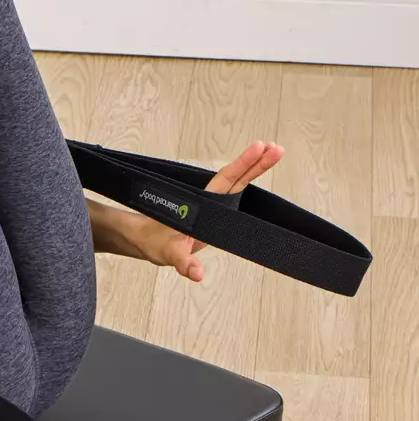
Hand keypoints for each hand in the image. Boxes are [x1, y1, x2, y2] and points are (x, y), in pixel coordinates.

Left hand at [129, 139, 283, 281]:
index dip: (243, 164)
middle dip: (256, 162)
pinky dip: (247, 182)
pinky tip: (258, 174)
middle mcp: (208, 201)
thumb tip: (196, 273)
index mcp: (201, 203)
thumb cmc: (154, 244)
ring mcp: (212, 206)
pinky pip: (234, 194)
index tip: (260, 148)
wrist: (143, 242)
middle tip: (277, 148)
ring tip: (274, 152)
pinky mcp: (214, 214)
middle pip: (236, 178)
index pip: (226, 180)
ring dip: (255, 168)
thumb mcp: (169, 255)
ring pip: (237, 183)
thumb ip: (183, 263)